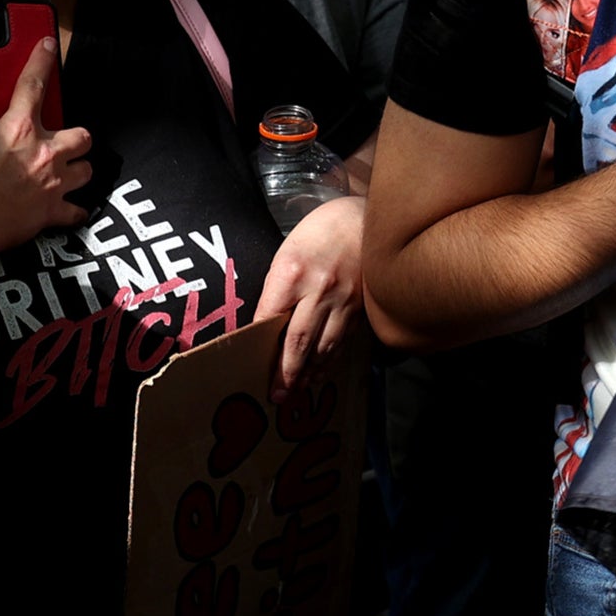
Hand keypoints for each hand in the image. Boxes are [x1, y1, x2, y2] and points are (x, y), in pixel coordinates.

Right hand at [0, 40, 91, 256]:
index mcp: (16, 130)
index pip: (33, 83)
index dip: (41, 60)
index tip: (48, 45)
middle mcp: (42, 153)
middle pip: (82, 135)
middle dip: (75, 137)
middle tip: (60, 141)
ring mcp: (52, 184)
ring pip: (87, 170)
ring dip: (77, 169)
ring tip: (64, 172)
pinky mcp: (51, 213)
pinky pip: (77, 211)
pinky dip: (73, 210)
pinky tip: (67, 208)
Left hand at [258, 195, 364, 394]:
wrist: (366, 219)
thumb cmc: (321, 231)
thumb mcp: (288, 251)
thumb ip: (279, 287)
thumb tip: (267, 324)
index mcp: (292, 271)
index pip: (269, 317)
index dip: (259, 345)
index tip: (249, 365)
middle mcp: (319, 289)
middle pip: (298, 341)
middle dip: (286, 373)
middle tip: (276, 396)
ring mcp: (343, 300)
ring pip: (324, 346)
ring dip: (308, 373)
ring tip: (297, 391)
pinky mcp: (360, 307)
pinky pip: (343, 340)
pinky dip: (330, 360)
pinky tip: (321, 372)